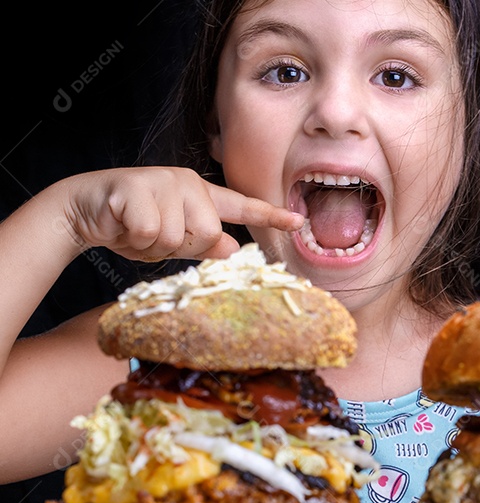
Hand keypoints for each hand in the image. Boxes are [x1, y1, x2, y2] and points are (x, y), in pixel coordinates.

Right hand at [60, 167, 303, 260]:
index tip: (298, 221)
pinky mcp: (137, 187)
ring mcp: (163, 181)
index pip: (242, 206)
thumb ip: (203, 244)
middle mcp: (187, 182)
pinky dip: (136, 240)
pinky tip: (123, 225)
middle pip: (208, 232)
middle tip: (154, 235)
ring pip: (177, 236)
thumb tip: (233, 248)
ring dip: (153, 245)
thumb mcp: (174, 240)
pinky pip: (151, 233)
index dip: (271, 215)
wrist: (84, 211)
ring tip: (137, 229)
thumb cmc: (133, 226)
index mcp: (201, 195)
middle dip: (180, 245)